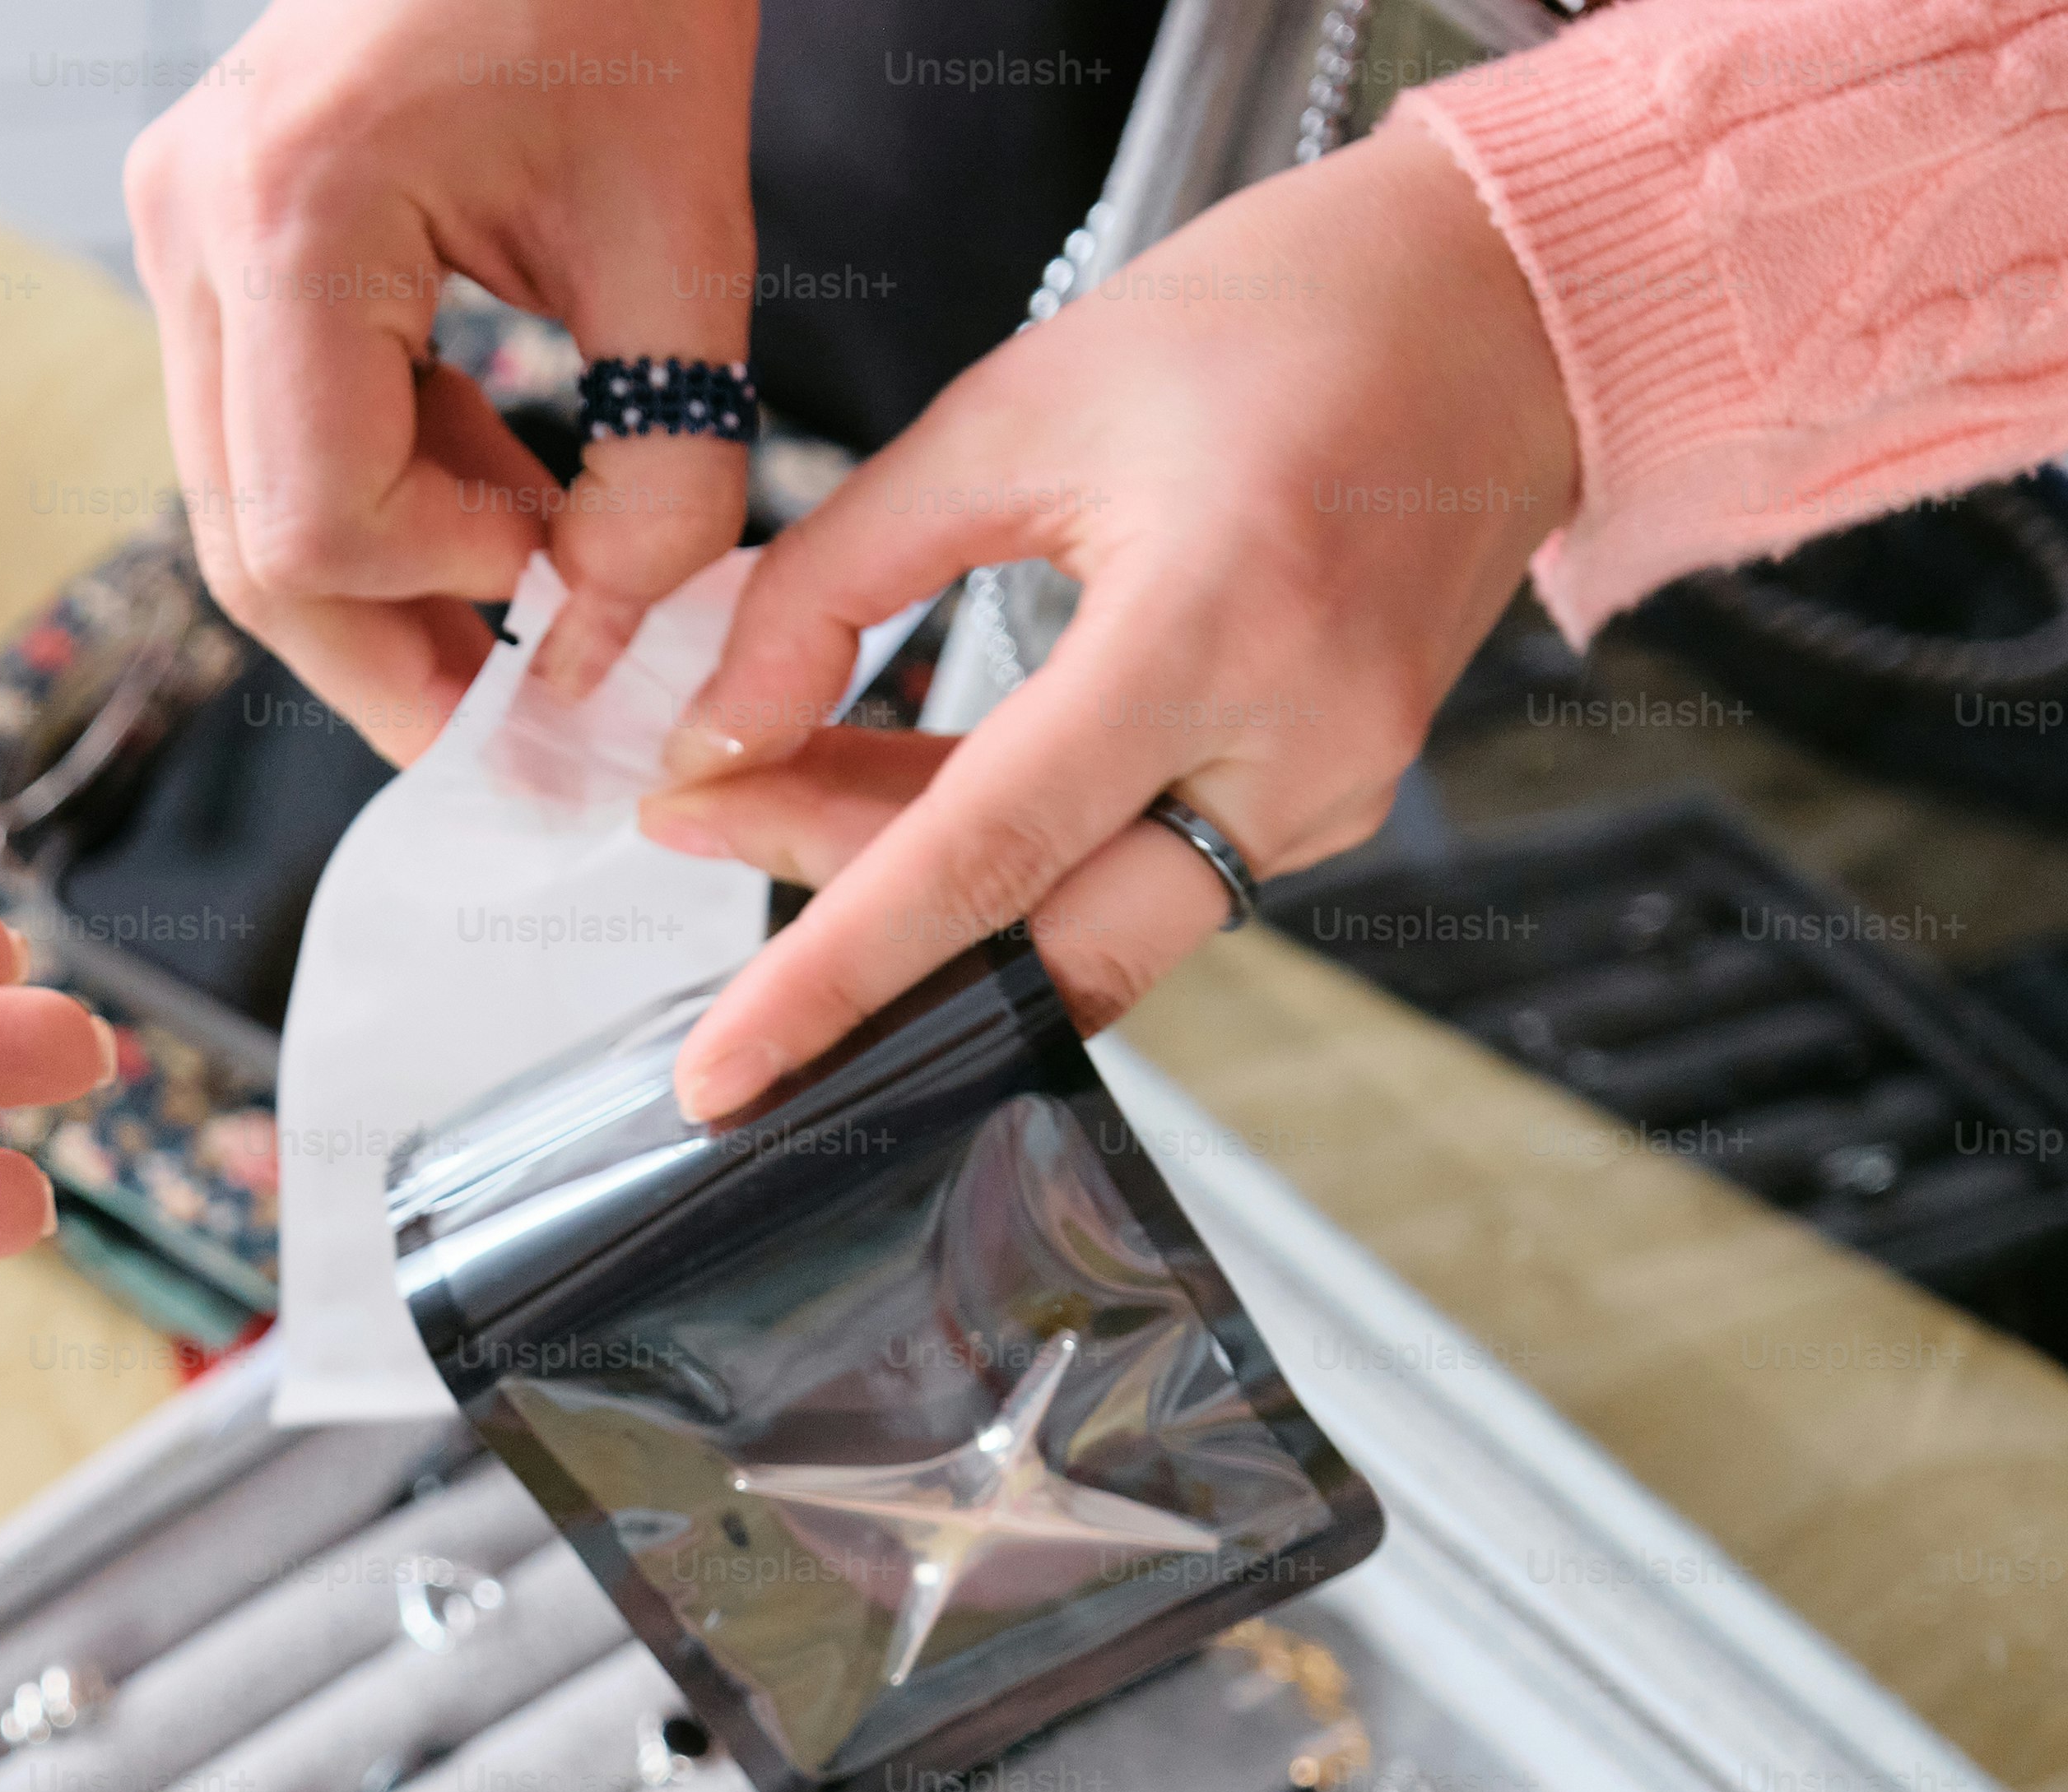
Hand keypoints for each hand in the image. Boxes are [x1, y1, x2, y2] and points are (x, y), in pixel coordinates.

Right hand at [124, 0, 758, 756]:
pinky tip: (493, 480)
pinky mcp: (209, 231)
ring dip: (386, 574)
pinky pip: (265, 422)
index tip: (572, 588)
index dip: (449, 591)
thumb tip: (614, 642)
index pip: (316, 523)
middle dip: (385, 654)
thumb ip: (664, 464)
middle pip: (247, 543)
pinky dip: (377, 483)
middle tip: (514, 731)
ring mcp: (178, 227)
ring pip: (243, 501)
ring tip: (531, 589)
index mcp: (290, 217)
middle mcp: (193, 227)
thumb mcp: (682, 237)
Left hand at [639, 125, 1576, 1116]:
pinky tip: (896, 777)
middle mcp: (1298, 742)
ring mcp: (1333, 791)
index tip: (720, 1072)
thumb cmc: (1273, 320)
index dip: (834, 979)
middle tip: (697, 825)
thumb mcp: (1008, 410)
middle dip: (852, 934)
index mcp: (1216, 625)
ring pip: (1077, 923)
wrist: (1509, 303)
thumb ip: (832, 586)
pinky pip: (1134, 873)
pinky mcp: (1331, 802)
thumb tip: (711, 736)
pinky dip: (1004, 849)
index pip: (987, 858)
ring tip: (770, 774)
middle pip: (1038, 944)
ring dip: (914, 877)